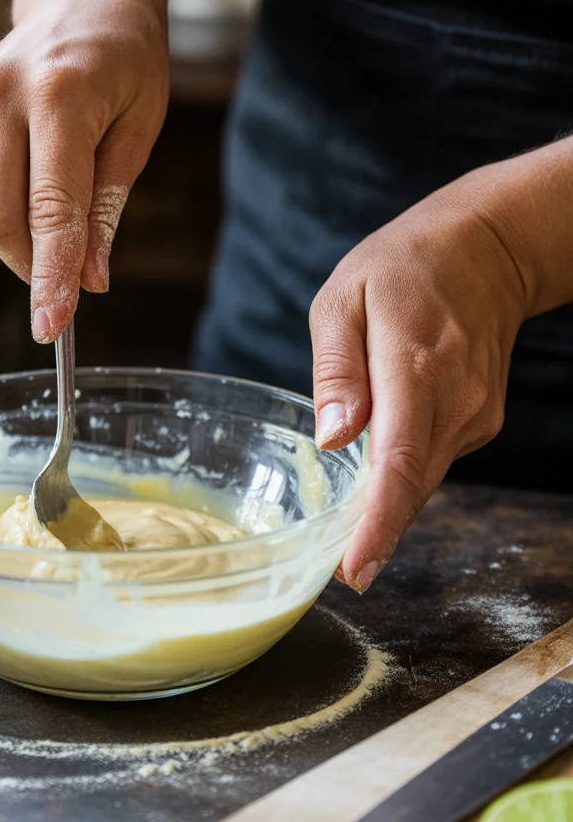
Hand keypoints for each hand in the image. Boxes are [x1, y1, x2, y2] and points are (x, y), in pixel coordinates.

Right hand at [0, 0, 168, 341]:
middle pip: (0, 223)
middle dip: (34, 266)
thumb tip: (89, 282)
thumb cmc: (126, 59)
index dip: (52, 278)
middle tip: (72, 276)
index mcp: (62, 98)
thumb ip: (108, 210)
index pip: (52, 212)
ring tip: (58, 220)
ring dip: (18, 243)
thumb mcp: (139, 131)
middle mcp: (3, 97)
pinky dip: (1, 213)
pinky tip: (33, 187)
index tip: (52, 328)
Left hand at [309, 164, 530, 591]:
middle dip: (376, 534)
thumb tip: (333, 438)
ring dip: (387, 507)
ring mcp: (476, 414)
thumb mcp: (344, 298)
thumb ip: (335, 368)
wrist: (489, 250)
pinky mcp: (480, 421)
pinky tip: (377, 468)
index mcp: (416, 366)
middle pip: (413, 486)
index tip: (354, 570)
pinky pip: (432, 461)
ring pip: (423, 480)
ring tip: (349, 531)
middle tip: (340, 572)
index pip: (399, 462)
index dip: (377, 523)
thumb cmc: (403, 266)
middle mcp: (456, 400)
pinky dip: (403, 475)